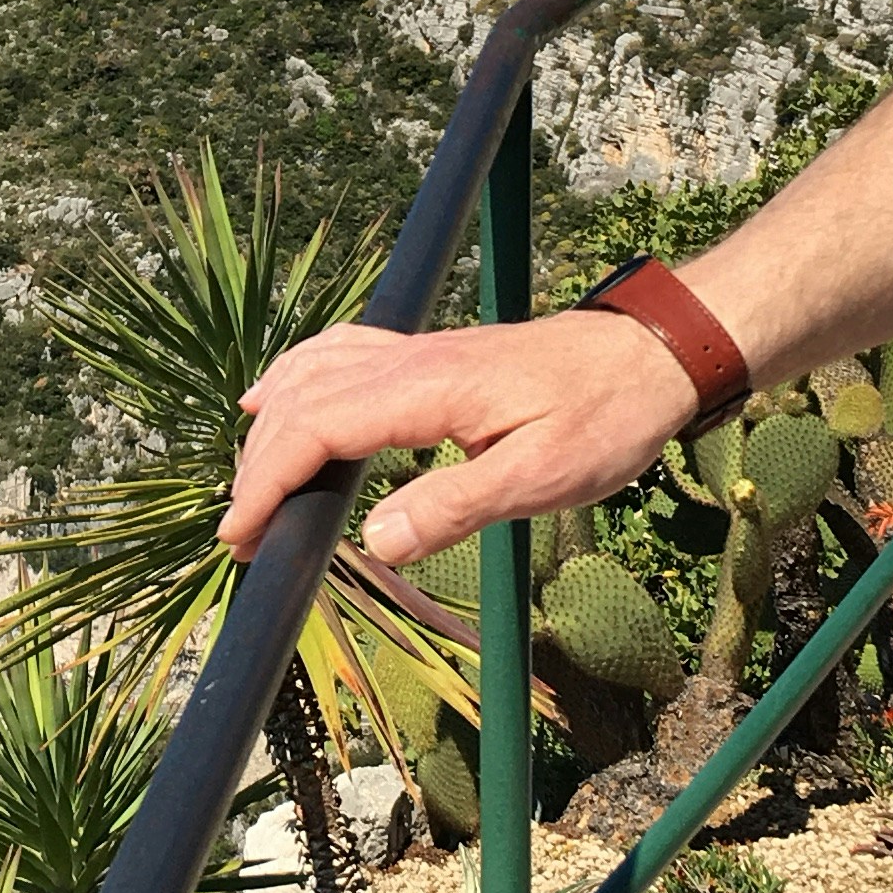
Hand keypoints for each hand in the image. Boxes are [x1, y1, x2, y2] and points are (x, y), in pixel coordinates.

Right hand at [220, 304, 716, 586]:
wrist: (651, 353)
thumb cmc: (607, 416)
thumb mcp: (544, 476)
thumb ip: (456, 506)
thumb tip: (374, 542)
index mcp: (424, 391)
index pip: (314, 431)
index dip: (266, 484)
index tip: (242, 536)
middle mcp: (404, 361)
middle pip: (296, 405)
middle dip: (256, 469)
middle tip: (245, 534)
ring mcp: (411, 350)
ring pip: (306, 375)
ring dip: (267, 429)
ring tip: (251, 484)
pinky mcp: (425, 352)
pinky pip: (332, 354)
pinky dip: (289, 380)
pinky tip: (272, 397)